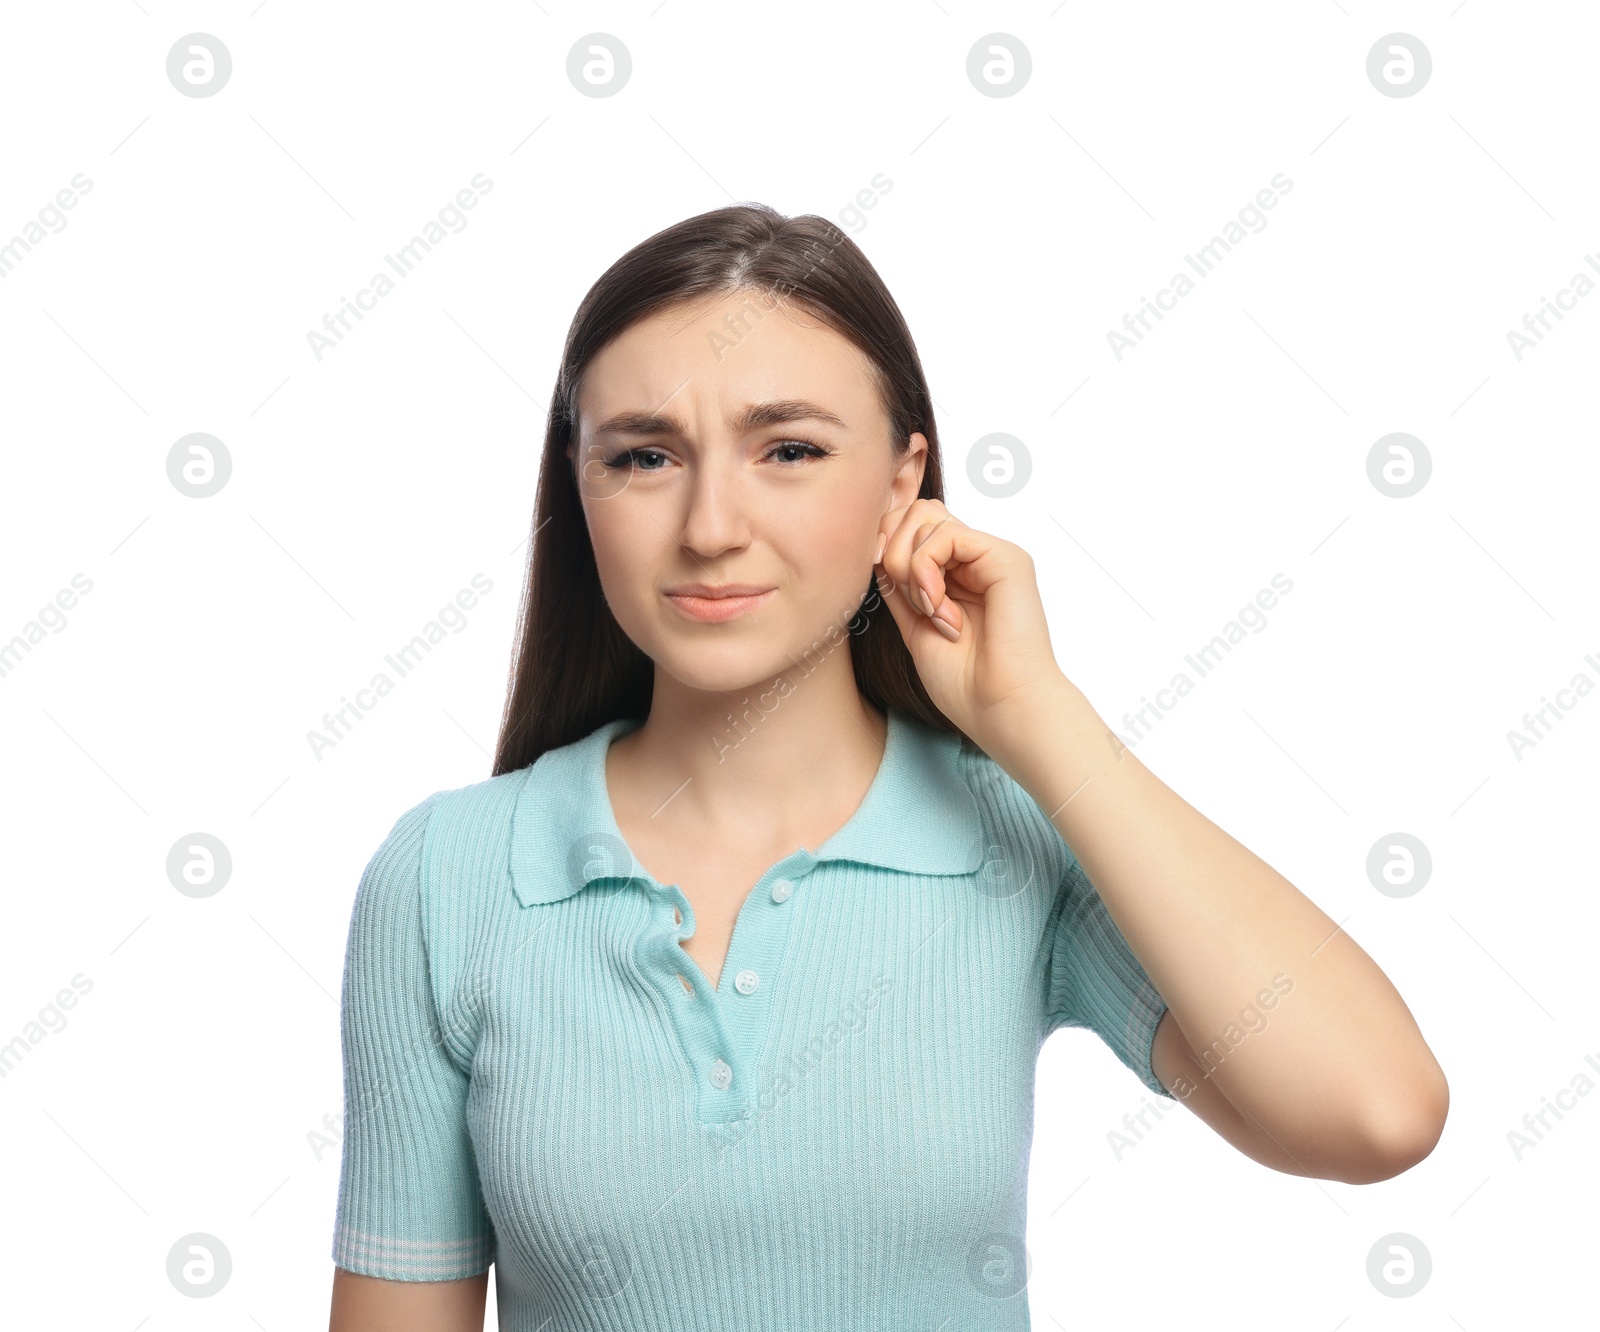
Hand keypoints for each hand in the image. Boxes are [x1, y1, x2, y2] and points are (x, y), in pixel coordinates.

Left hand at [872, 498, 1069, 751]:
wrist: (1001, 709)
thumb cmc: (965, 683)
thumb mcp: (914, 626)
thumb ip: (899, 586)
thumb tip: (877, 549)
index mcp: (958, 574)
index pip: (911, 528)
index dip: (886, 547)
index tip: (886, 587)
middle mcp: (976, 558)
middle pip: (915, 511)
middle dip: (893, 551)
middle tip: (909, 601)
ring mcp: (991, 555)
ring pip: (924, 517)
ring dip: (909, 568)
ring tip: (930, 612)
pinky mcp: (1005, 557)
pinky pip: (945, 534)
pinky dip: (925, 570)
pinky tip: (939, 609)